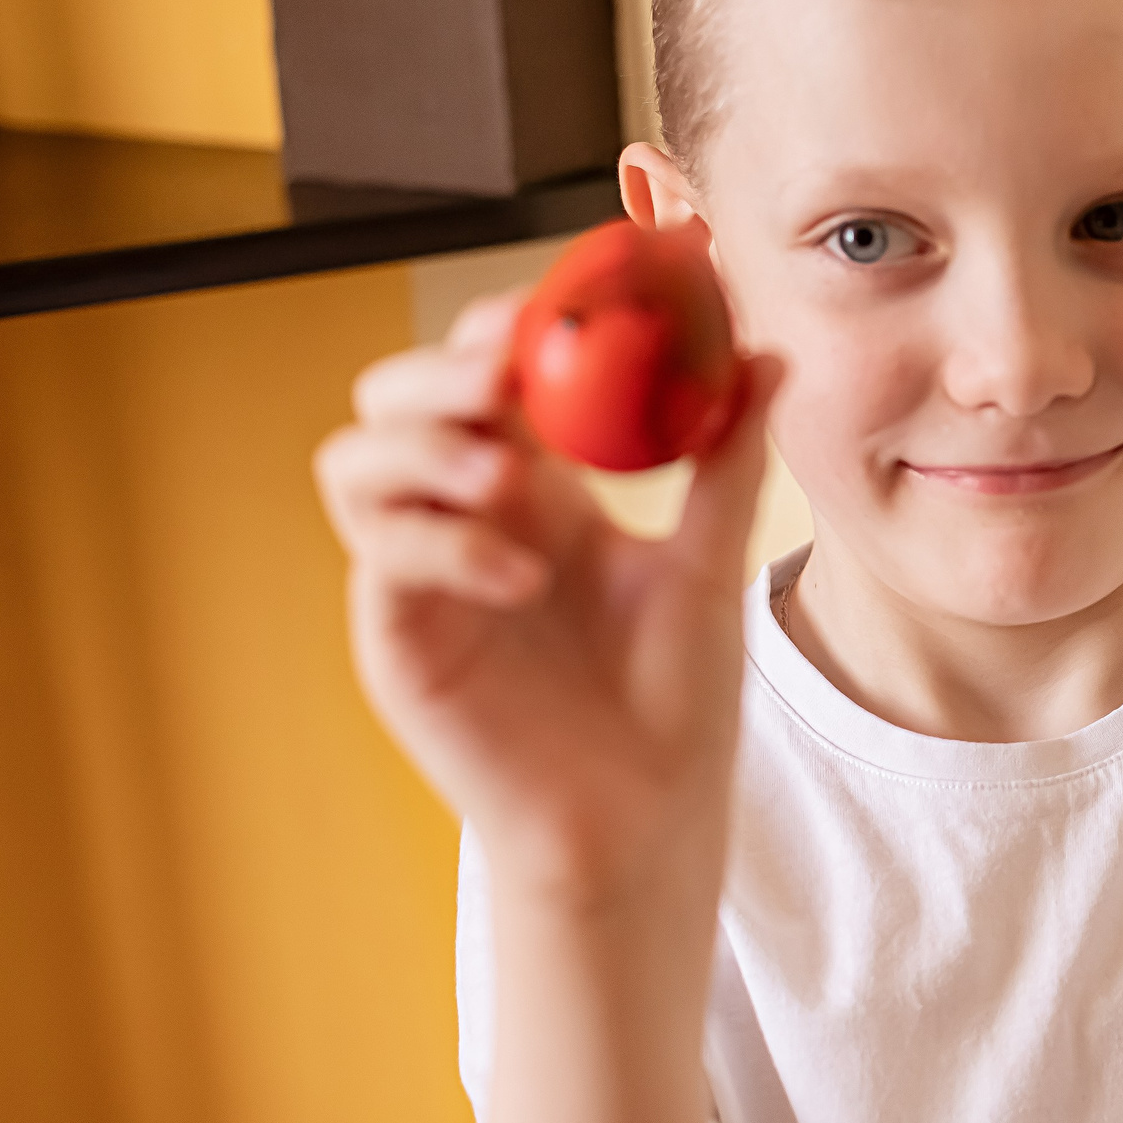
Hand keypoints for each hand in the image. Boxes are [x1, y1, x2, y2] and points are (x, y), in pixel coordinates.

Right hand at [313, 291, 782, 907]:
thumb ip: (727, 459)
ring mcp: (422, 574)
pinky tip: (522, 578)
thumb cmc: (673, 700)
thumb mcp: (710, 562)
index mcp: (539, 486)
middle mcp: (466, 515)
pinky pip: (382, 558)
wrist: (646, 818)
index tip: (553, 304)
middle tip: (505, 373)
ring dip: (423, 448)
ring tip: (507, 479)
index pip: (488, 371)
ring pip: (354, 462)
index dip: (504, 327)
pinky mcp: (399, 638)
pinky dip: (444, 545)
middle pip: (397, 397)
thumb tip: (768, 354)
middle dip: (441, 370)